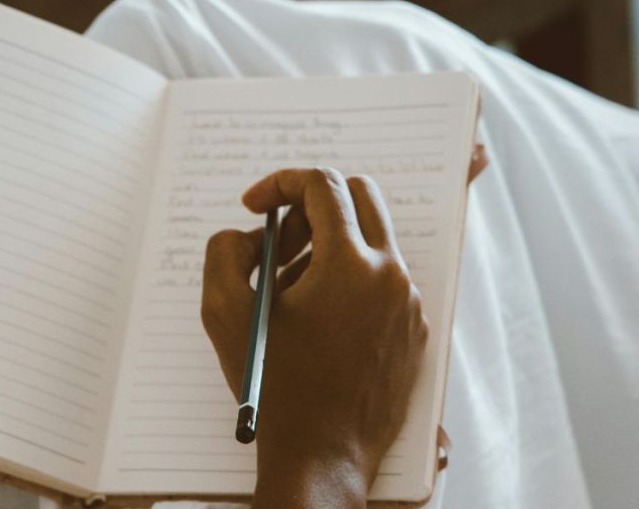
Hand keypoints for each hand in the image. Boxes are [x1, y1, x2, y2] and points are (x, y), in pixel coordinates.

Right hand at [202, 168, 428, 508]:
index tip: (255, 205)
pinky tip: (316, 317)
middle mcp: (390, 275)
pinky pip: (383, 279)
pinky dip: (349, 277)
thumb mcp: (226, 313)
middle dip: (312, 204)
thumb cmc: (275, 388)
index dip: (280, 183)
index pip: (322, 185)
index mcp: (350, 264)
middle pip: (358, 196)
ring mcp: (408, 303)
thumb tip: (248, 233)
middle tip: (278, 237)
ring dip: (329, 243)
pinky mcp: (413, 329)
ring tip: (289, 288)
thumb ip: (225, 251)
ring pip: (372, 239)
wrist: (323, 456)